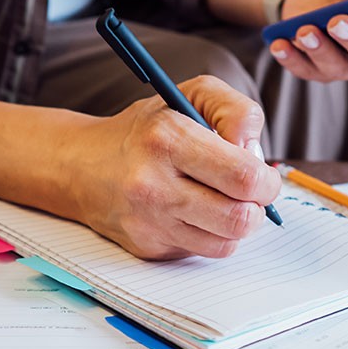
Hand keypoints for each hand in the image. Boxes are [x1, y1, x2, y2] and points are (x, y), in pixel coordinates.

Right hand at [64, 75, 281, 259]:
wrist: (81, 166)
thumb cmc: (145, 130)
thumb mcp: (189, 96)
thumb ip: (236, 111)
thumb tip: (255, 153)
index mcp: (167, 138)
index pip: (243, 176)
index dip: (266, 178)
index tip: (261, 172)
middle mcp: (153, 184)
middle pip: (240, 218)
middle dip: (258, 205)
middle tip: (251, 191)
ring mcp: (148, 222)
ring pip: (226, 242)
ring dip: (235, 222)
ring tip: (223, 200)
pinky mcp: (147, 247)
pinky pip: (202, 251)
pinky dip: (210, 234)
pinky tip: (196, 213)